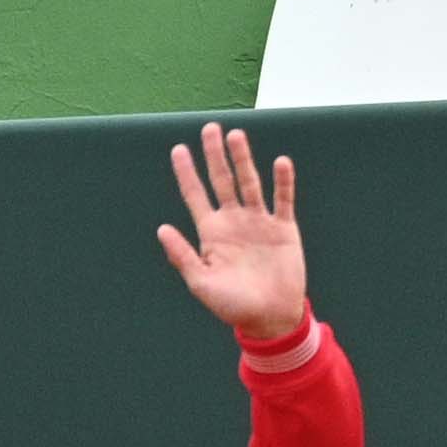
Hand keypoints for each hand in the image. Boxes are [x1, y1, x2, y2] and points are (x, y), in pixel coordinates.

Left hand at [155, 122, 306, 344]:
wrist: (270, 318)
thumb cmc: (232, 306)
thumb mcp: (201, 283)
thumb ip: (183, 255)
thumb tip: (162, 228)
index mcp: (211, 234)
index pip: (196, 196)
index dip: (187, 173)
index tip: (178, 149)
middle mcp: (234, 222)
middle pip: (222, 181)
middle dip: (215, 156)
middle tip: (210, 128)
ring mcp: (259, 222)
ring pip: (250, 183)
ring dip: (244, 160)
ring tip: (236, 136)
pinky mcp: (284, 228)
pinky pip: (283, 200)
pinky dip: (283, 182)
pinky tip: (280, 162)